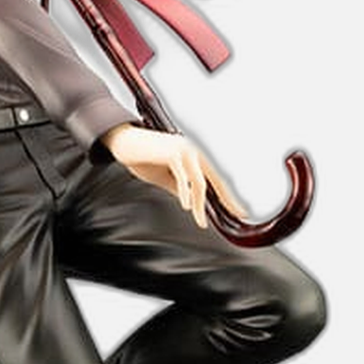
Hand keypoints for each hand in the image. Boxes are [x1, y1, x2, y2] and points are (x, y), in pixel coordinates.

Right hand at [101, 124, 242, 229]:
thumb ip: (182, 188)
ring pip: (200, 181)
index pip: (217, 176)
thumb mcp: (167, 178)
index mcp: (195, 154)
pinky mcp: (172, 152)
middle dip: (229, 198)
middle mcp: (194, 149)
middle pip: (217, 177)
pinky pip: (183, 177)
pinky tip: (186, 206)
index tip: (238, 209)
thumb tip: (195, 203)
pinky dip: (185, 193)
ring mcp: (184, 149)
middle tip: (239, 214)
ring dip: (200, 204)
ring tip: (200, 220)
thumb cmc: (143, 157)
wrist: (123, 142)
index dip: (229, 193)